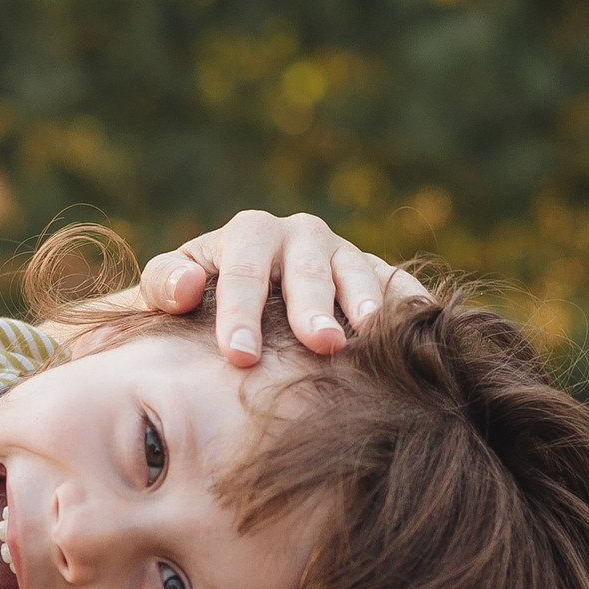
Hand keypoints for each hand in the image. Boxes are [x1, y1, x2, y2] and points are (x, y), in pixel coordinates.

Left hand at [141, 210, 429, 366]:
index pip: (244, 270)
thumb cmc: (193, 302)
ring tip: (369, 334)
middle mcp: (299, 235)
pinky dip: (410, 301)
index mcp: (247, 234)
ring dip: (365, 301)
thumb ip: (163, 285)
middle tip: (319, 345)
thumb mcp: (165, 290)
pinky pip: (396, 282)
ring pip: (356, 271)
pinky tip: (425, 328)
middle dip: (312, 307)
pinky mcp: (374, 273)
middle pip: (307, 269)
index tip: (239, 355)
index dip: (240, 312)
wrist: (229, 299)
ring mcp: (341, 253)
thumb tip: (186, 286)